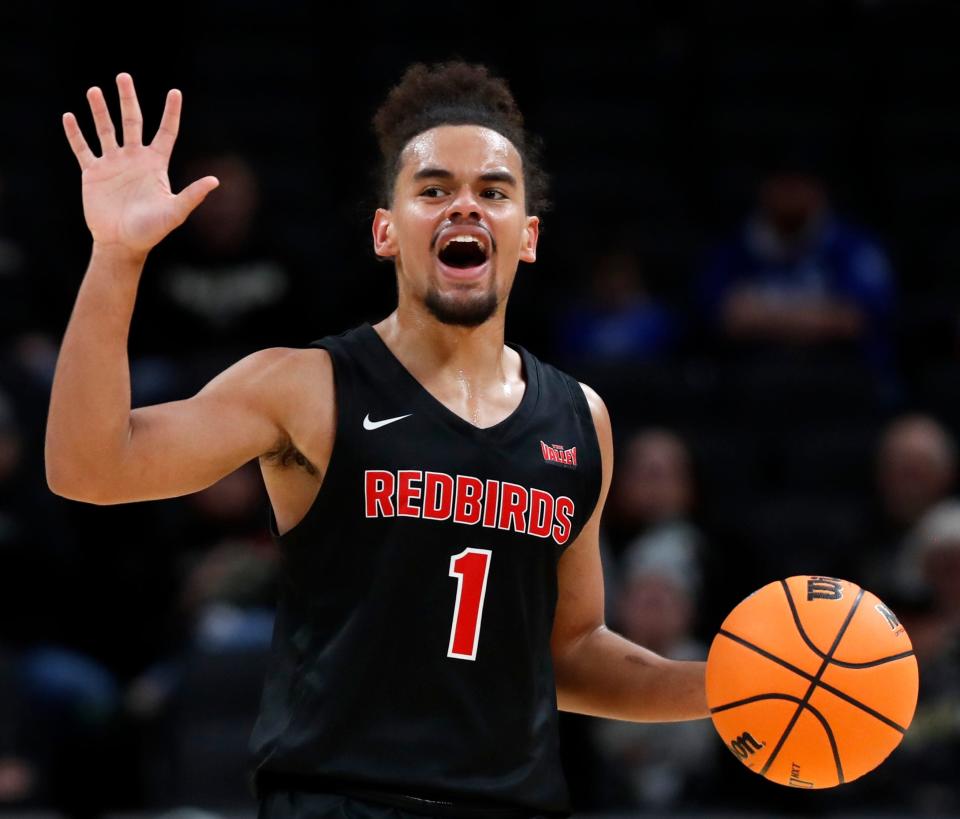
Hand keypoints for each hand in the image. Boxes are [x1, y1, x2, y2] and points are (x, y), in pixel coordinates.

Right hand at [62, 72, 219, 255]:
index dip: (171, 113)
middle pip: (132, 122)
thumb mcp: (175, 212)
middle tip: (123, 76)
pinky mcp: (93, 173)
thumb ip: (192, 195)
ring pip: (105, 130)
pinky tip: (69, 117)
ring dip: (99, 111)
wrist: (122, 244)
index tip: (175, 92)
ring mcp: (113, 164)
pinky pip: (83, 149)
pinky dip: (76, 134)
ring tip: (94, 91)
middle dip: (128, 99)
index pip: (166, 132)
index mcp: (155, 164)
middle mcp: (134, 159)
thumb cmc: (152, 230)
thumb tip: (216, 181)